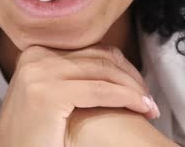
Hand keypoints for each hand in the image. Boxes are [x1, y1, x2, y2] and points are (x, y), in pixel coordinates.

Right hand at [0, 43, 158, 146]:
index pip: (92, 49)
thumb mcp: (50, 94)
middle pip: (101, 57)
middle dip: (132, 78)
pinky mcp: (47, 93)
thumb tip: (114, 65)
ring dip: (134, 89)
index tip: (139, 87)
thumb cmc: (37, 135)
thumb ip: (71, 75)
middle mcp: (36, 56)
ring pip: (105, 72)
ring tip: (149, 107)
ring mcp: (39, 72)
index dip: (123, 66)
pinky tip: (141, 108)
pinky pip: (101, 91)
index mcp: (36, 52)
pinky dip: (127, 98)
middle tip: (148, 100)